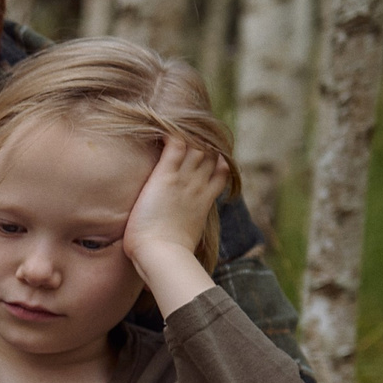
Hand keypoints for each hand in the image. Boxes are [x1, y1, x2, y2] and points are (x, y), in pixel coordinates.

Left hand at [121, 138, 226, 290]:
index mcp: (204, 203)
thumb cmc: (169, 259)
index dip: (218, 160)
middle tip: (193, 129)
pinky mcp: (166, 177)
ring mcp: (184, 181)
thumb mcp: (185, 243)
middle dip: (204, 141)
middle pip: (210, 154)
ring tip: (179, 123)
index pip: (220, 173)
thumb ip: (186, 237)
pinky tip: (164, 125)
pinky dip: (172, 132)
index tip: (214, 153)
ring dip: (190, 134)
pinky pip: (175, 145)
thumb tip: (185, 252)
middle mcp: (199, 188)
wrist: (162, 257)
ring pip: (196, 146)